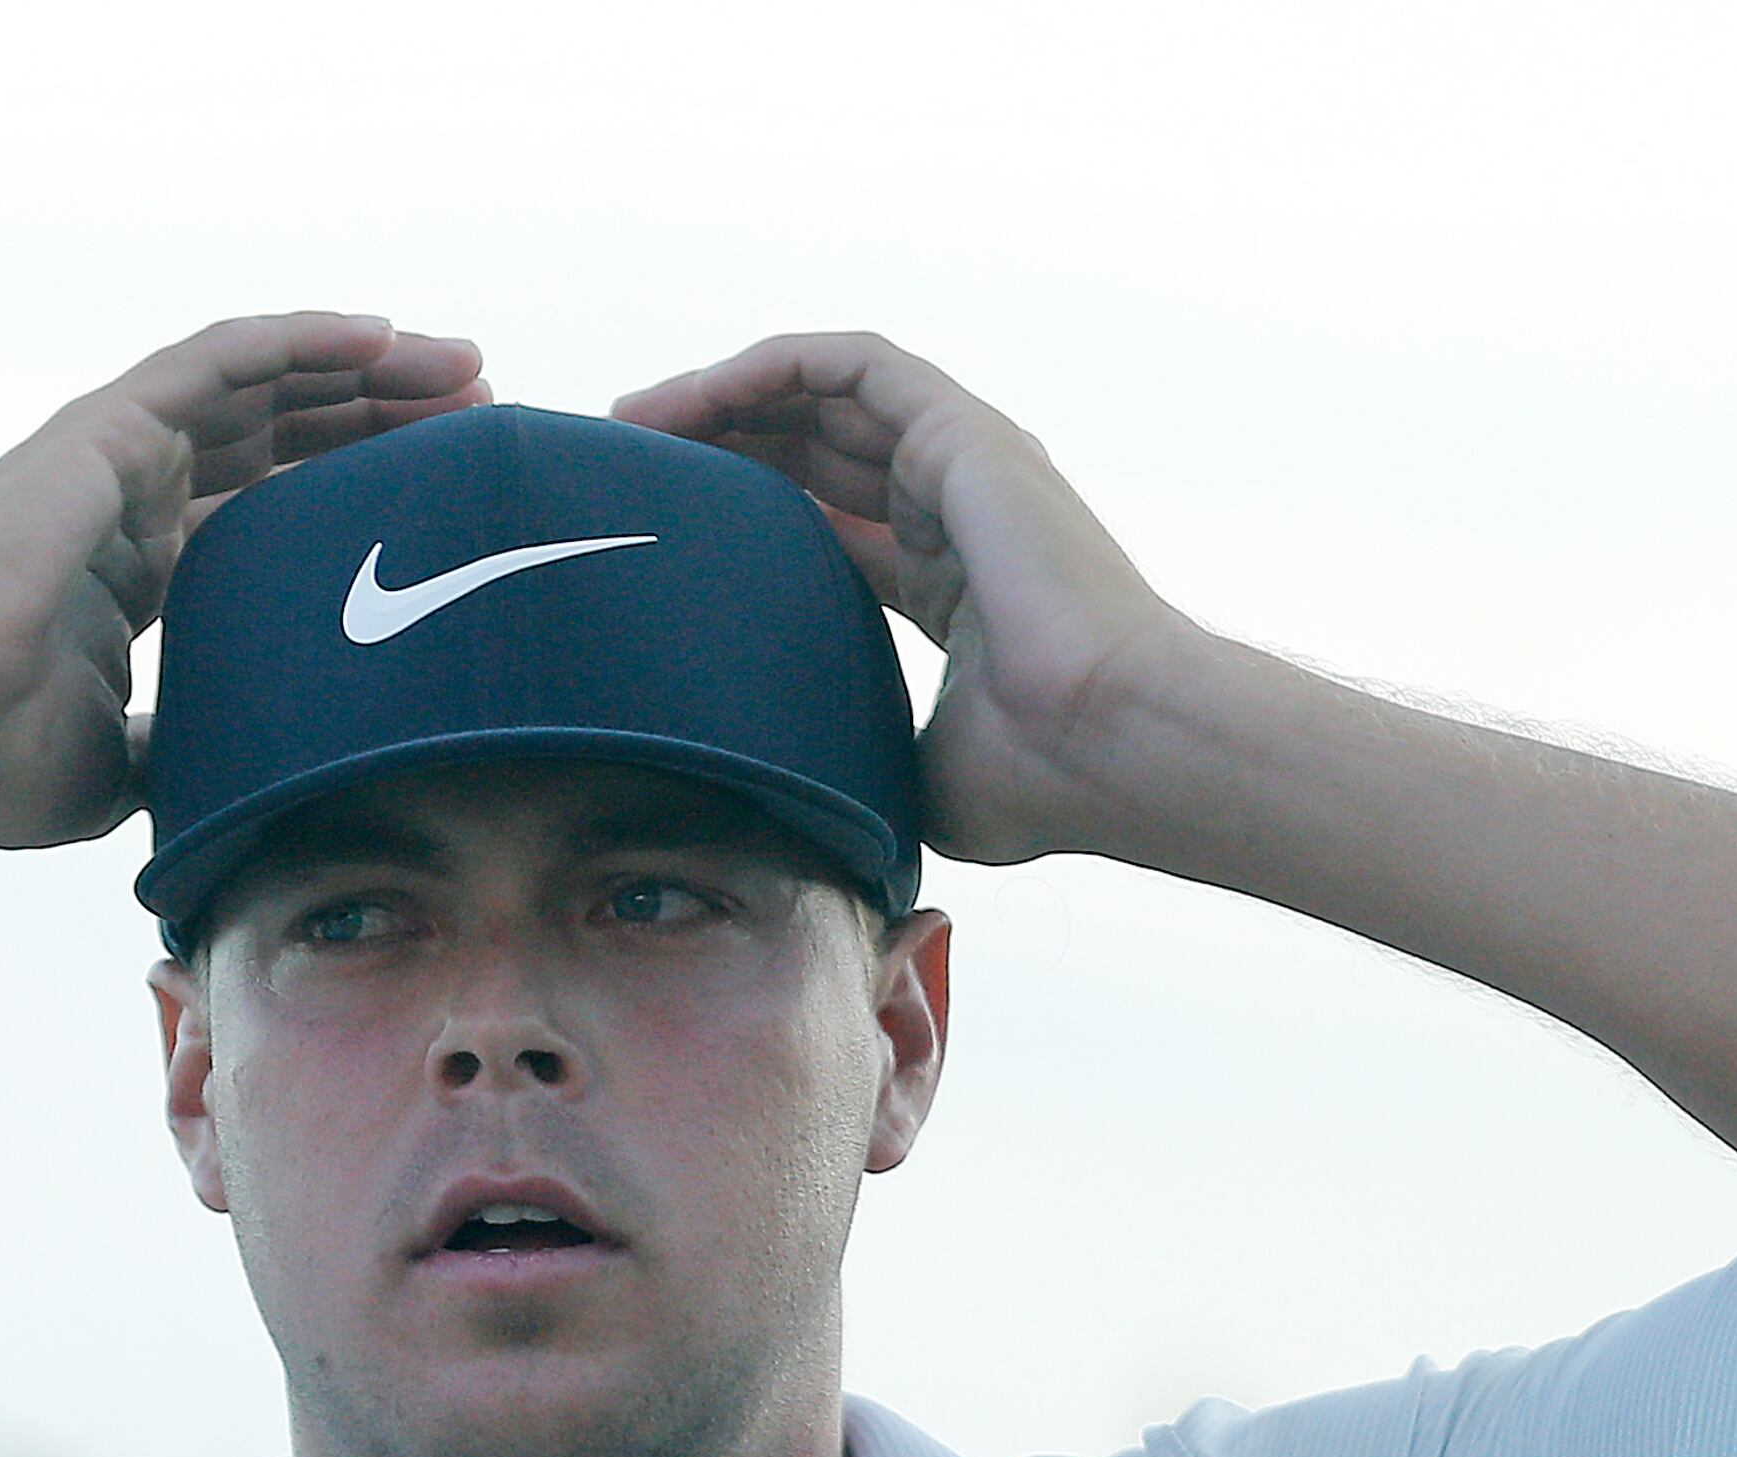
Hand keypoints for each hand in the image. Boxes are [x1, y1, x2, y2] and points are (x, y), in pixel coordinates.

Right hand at [0, 312, 488, 850]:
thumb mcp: (121, 769)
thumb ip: (181, 752)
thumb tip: (250, 787)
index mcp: (134, 570)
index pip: (267, 508)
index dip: (356, 493)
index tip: (446, 498)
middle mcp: (126, 498)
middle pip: (282, 436)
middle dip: (382, 421)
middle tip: (481, 417)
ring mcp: (111, 457)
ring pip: (265, 384)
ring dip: (365, 369)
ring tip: (461, 368)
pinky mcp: (100, 430)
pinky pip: (217, 358)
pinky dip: (300, 338)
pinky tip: (379, 335)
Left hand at [613, 334, 1192, 864]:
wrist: (1113, 743)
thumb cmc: (1041, 781)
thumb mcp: (917, 774)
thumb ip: (858, 762)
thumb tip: (791, 816)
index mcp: (950, 583)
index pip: (828, 523)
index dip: (742, 518)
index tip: (657, 536)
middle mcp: (959, 508)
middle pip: (815, 449)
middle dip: (718, 448)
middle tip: (623, 467)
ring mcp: (965, 462)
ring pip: (823, 393)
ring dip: (723, 397)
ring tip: (635, 422)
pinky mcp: (962, 430)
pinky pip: (849, 361)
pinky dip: (767, 365)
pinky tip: (695, 395)